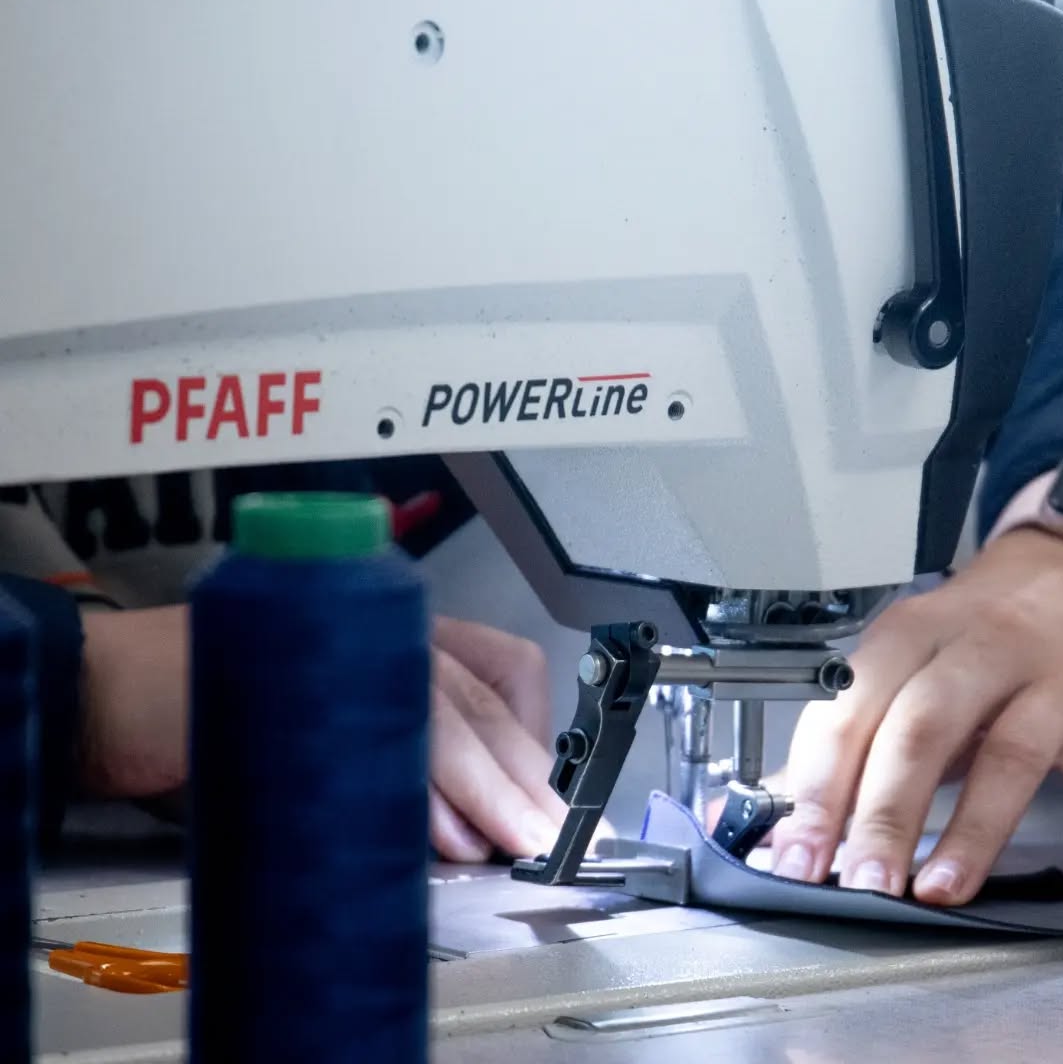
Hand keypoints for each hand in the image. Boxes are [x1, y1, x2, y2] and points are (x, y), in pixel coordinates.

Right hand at [81, 606, 566, 862]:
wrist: (109, 688)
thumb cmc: (220, 702)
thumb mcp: (332, 723)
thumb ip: (398, 758)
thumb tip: (472, 824)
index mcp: (395, 629)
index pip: (499, 670)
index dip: (533, 740)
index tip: (552, 801)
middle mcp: (377, 624)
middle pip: (474, 698)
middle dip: (520, 775)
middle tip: (546, 833)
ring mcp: (334, 643)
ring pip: (436, 709)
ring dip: (481, 784)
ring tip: (506, 839)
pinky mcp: (288, 677)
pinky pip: (366, 732)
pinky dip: (407, 788)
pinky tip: (430, 831)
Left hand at [768, 529, 1062, 905]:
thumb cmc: (998, 623)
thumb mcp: (916, 653)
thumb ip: (850, 732)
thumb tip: (772, 806)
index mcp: (917, 634)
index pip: (853, 708)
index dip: (818, 785)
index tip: (795, 853)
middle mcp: (985, 651)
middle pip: (922, 727)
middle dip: (882, 811)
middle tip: (860, 882)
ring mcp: (1058, 685)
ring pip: (1009, 754)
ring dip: (971, 830)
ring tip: (941, 891)